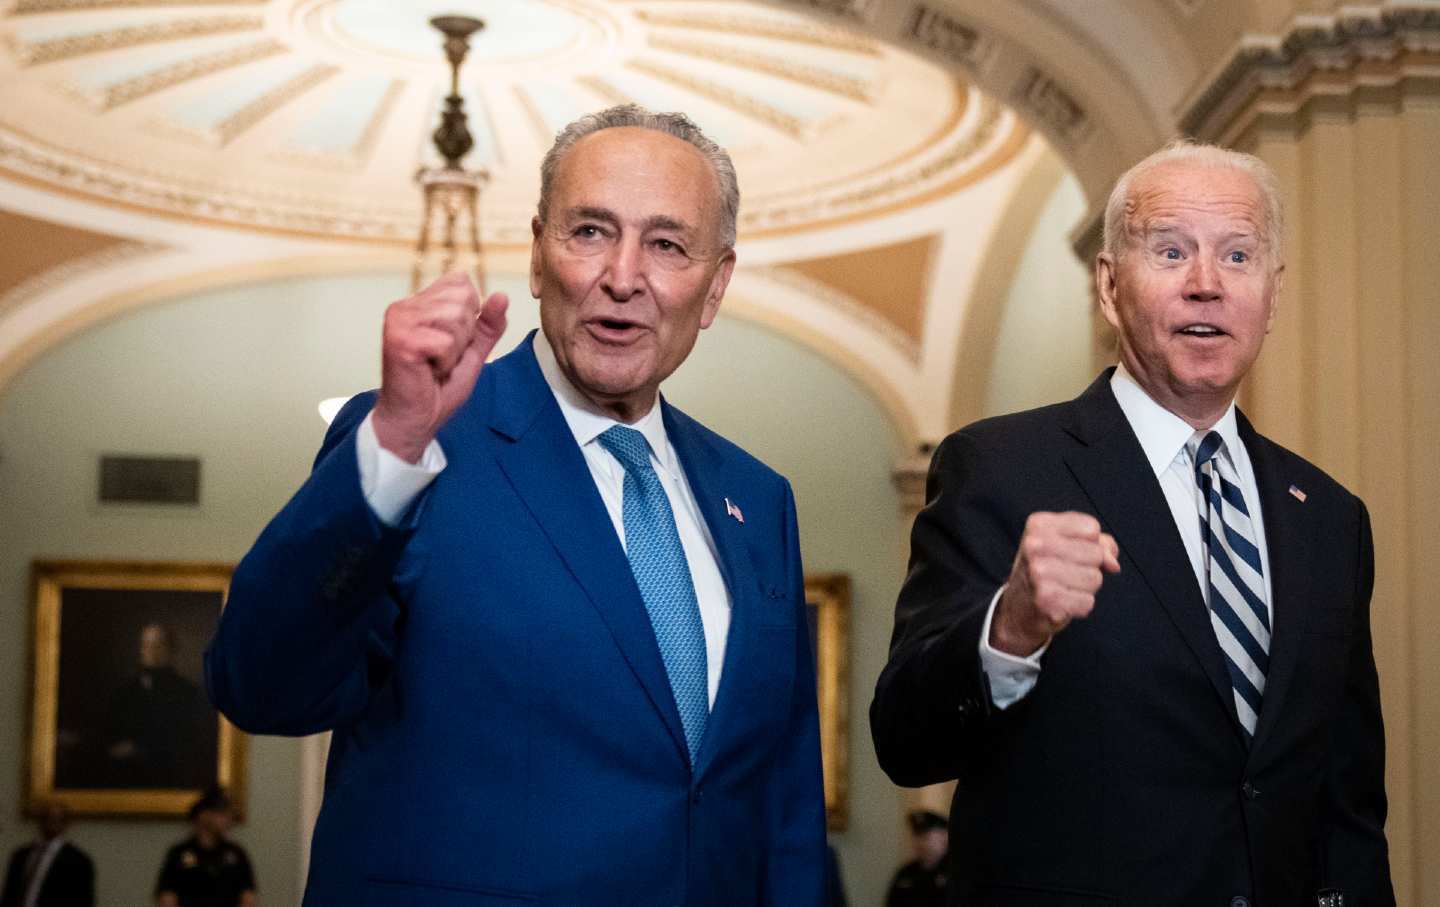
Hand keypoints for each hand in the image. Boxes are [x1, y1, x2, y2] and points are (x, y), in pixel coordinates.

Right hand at [372, 273, 508, 462]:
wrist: (417, 419)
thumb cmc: (439, 386)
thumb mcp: (473, 350)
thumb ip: (488, 324)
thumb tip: (502, 296)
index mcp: (418, 303)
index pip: (461, 282)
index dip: (470, 315)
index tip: (450, 342)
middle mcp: (404, 306)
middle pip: (462, 299)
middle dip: (464, 334)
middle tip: (442, 357)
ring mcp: (399, 322)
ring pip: (455, 318)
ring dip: (454, 349)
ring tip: (435, 364)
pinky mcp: (400, 341)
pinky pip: (446, 342)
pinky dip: (445, 362)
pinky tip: (429, 371)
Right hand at [990, 512, 1119, 655]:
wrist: (1018, 608)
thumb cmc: (1047, 569)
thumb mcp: (1067, 544)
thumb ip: (1098, 543)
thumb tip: (1113, 564)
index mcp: (1039, 525)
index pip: (1091, 528)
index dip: (1090, 543)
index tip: (1070, 551)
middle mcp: (1035, 546)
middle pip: (1095, 554)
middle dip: (1089, 567)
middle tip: (1065, 573)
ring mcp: (1038, 573)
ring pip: (1095, 578)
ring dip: (1085, 588)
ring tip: (1063, 587)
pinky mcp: (1046, 600)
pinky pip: (1087, 602)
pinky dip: (1080, 606)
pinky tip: (1062, 602)